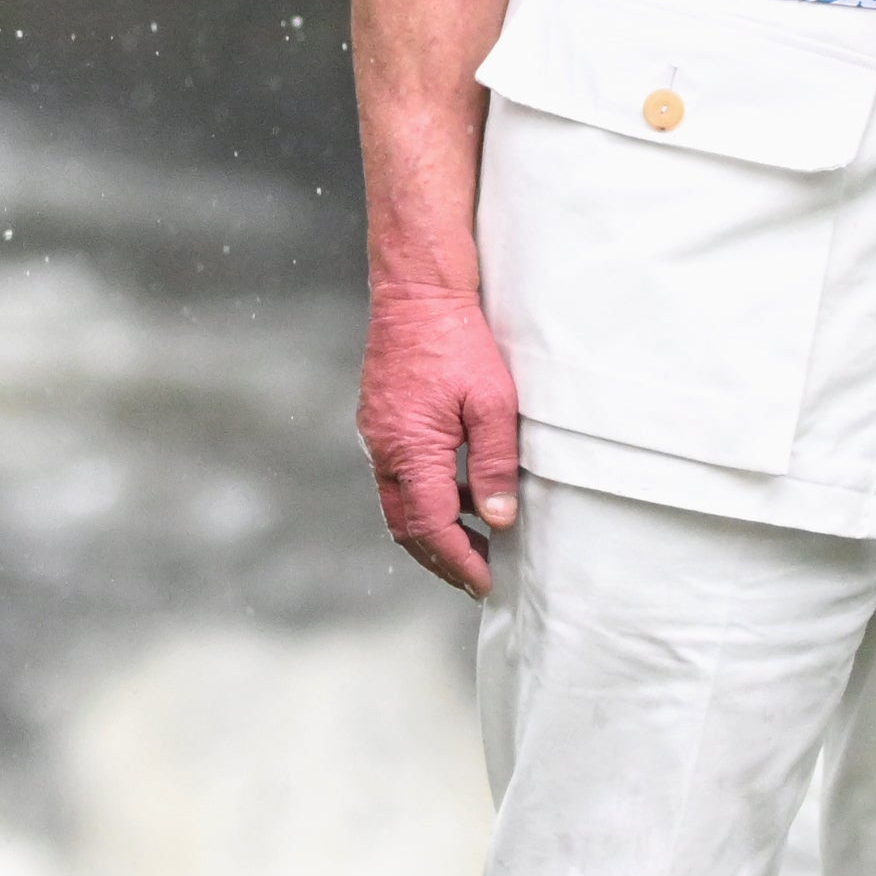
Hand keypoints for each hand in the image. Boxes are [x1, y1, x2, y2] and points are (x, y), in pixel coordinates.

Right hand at [359, 277, 522, 596]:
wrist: (416, 292)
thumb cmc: (458, 340)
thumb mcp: (493, 404)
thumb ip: (496, 466)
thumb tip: (499, 519)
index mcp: (410, 450)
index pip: (432, 529)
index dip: (460, 562)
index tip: (486, 582)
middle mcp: (384, 450)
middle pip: (406, 528)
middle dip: (441, 559)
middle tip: (477, 577)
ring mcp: (377, 436)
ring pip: (399, 505)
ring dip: (433, 532)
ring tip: (474, 544)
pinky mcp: (380, 422)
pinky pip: (398, 477)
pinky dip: (425, 499)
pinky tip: (459, 496)